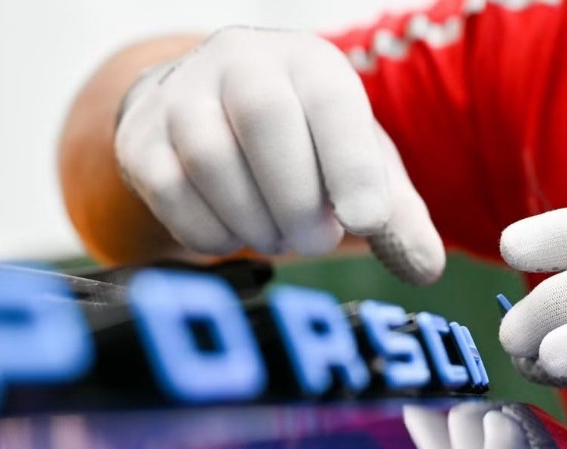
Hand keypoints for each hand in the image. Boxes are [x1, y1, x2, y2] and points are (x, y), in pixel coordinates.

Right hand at [115, 27, 444, 283]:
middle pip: (262, 113)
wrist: (214, 118)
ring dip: (252, 217)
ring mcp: (182, 95)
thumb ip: (397, 217)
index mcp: (310, 64)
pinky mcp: (141, 138)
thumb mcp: (357, 168)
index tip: (367, 223)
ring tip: (276, 237)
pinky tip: (234, 237)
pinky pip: (168, 188)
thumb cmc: (304, 147)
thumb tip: (425, 268)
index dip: (351, 164)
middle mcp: (243, 61)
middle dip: (295, 196)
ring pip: (208, 153)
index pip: (331, 101)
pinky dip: (207, 230)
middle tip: (316, 243)